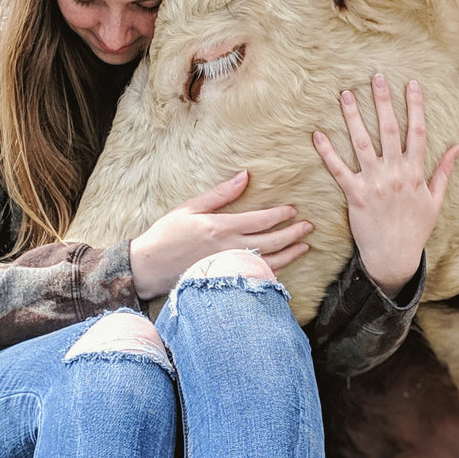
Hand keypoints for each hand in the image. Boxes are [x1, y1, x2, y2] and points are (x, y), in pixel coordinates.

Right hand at [129, 170, 311, 298]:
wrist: (150, 267)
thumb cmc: (167, 234)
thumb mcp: (191, 208)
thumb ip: (220, 194)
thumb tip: (245, 176)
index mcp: (222, 227)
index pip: (261, 220)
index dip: (281, 214)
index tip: (293, 209)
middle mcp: (231, 249)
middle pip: (272, 241)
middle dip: (293, 233)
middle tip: (308, 227)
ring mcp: (230, 267)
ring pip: (270, 262)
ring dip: (290, 254)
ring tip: (304, 246)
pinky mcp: (226, 280)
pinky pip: (256, 278)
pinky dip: (274, 273)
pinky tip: (283, 266)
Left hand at [312, 75, 458, 296]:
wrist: (394, 257)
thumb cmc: (416, 229)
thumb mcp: (435, 200)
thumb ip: (445, 171)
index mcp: (415, 173)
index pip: (417, 132)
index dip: (415, 106)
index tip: (411, 84)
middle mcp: (395, 173)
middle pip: (389, 130)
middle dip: (382, 102)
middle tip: (376, 77)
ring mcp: (374, 183)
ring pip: (362, 143)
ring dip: (352, 117)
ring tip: (344, 94)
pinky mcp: (355, 195)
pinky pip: (339, 170)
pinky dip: (327, 152)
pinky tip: (318, 134)